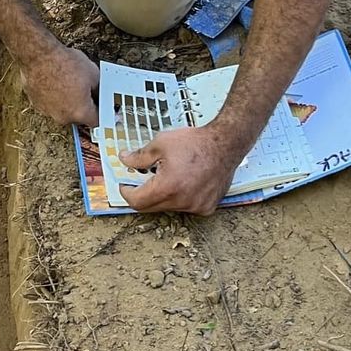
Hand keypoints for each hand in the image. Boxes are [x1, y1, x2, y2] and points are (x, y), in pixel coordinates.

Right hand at [21, 45, 98, 126]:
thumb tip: (100, 93)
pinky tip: (56, 81)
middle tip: (86, 89)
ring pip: (63, 109)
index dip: (101, 111)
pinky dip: (54, 96)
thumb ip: (99, 89)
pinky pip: (50, 103)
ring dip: (68, 100)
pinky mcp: (36, 103)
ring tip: (69, 82)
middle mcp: (63, 117)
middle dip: (84, 104)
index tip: (102, 105)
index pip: (96, 120)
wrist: (39, 55)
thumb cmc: (65, 63)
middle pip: (79, 116)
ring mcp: (48, 111)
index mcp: (80, 112)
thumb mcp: (94, 73)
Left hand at [118, 125, 243, 214]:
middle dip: (142, 194)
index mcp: (168, 188)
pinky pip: (186, 207)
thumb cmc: (196, 143)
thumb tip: (125, 160)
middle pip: (151, 208)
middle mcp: (182, 202)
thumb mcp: (160, 144)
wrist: (226, 144)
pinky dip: (179, 197)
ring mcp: (196, 207)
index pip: (137, 202)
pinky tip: (183, 181)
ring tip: (167, 175)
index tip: (125, 184)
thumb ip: (139, 156)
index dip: (127, 193)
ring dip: (162, 195)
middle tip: (140, 179)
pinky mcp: (207, 207)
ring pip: (168, 207)